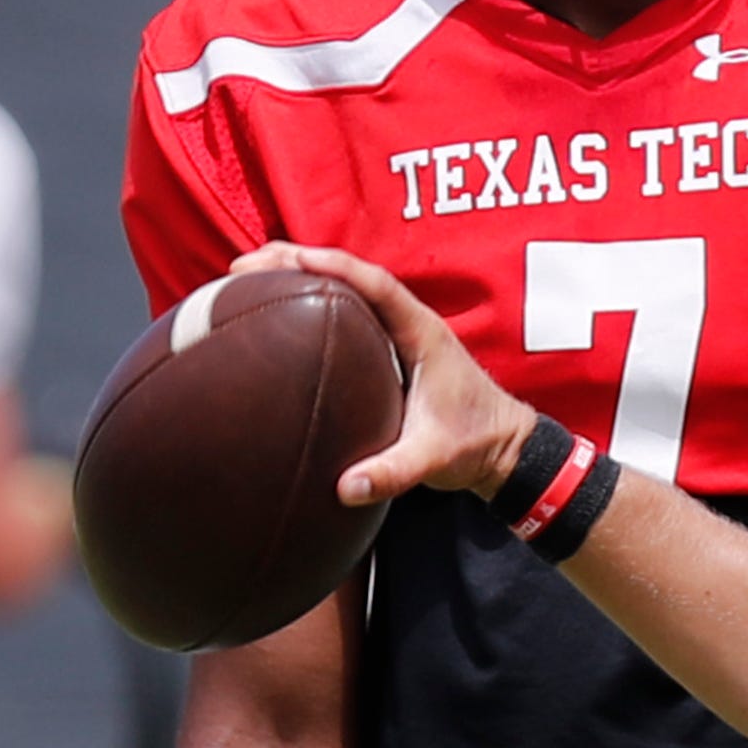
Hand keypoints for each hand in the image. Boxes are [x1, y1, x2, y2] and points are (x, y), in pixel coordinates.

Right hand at [228, 244, 539, 505]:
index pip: (375, 285)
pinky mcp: (387, 349)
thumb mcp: (435, 459)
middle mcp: (408, 323)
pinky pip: (344, 313)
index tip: (288, 260)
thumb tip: (344, 488)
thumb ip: (393, 472)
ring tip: (244, 278)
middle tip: (242, 267)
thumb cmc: (475, 444)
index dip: (332, 267)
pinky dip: (309, 303)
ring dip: (298, 277)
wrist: (505, 447)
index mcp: (422, 332)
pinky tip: (274, 312)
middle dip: (297, 262)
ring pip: (344, 290)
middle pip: (349, 276)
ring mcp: (396, 333)